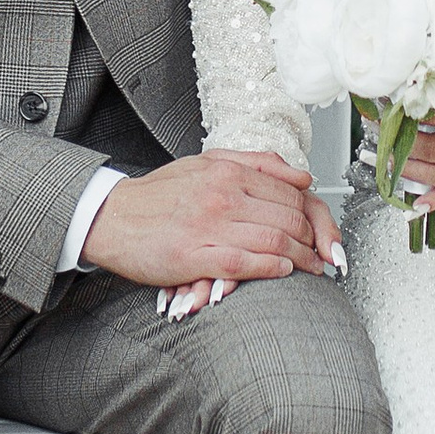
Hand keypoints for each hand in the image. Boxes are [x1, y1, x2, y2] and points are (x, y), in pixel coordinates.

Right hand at [84, 148, 338, 293]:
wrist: (112, 218)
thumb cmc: (159, 195)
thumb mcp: (207, 162)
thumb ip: (258, 163)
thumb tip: (302, 175)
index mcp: (228, 171)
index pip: (290, 192)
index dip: (314, 215)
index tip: (320, 231)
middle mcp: (223, 194)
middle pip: (289, 217)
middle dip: (313, 238)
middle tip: (322, 253)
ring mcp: (210, 225)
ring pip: (275, 240)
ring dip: (302, 257)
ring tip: (311, 267)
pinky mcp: (196, 256)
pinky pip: (247, 262)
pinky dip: (274, 268)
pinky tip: (284, 271)